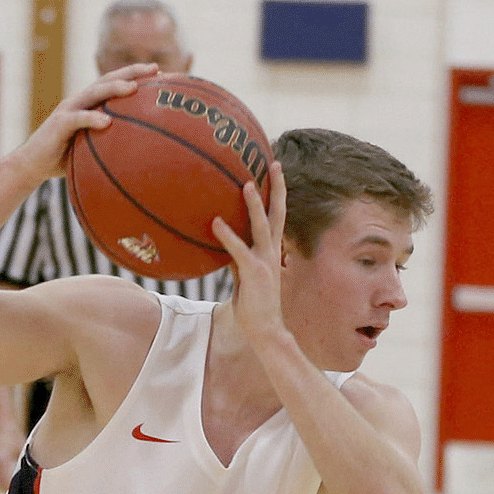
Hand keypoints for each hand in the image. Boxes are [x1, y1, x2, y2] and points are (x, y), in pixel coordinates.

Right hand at [6, 63, 158, 182]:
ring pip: (94, 93)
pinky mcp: (59, 124)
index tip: (162, 73)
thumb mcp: (94, 147)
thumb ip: (113, 144)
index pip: (116, 83)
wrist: (33, 164)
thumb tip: (144, 154)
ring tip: (133, 88)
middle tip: (155, 69)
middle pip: (109, 80)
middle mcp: (81, 100)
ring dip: (114, 88)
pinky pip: (77, 119)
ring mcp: (69, 109)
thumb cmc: (67, 157)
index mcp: (91, 103)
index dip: (138, 76)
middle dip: (133, 72)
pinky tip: (107, 122)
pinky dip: (92, 118)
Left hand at [210, 162, 290, 347]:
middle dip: (278, 187)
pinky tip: (215, 222)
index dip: (276, 193)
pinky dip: (227, 235)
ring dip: (255, 204)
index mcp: (272, 250)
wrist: (265, 330)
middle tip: (276, 163)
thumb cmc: (253, 306)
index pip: (276, 215)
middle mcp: (272, 251)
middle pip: (278, 212)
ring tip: (247, 184)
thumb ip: (237, 257)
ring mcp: (265, 261)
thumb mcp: (245, 275)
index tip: (274, 171)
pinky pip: (239, 250)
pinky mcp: (254, 273)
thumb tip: (223, 243)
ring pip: (262, 226)